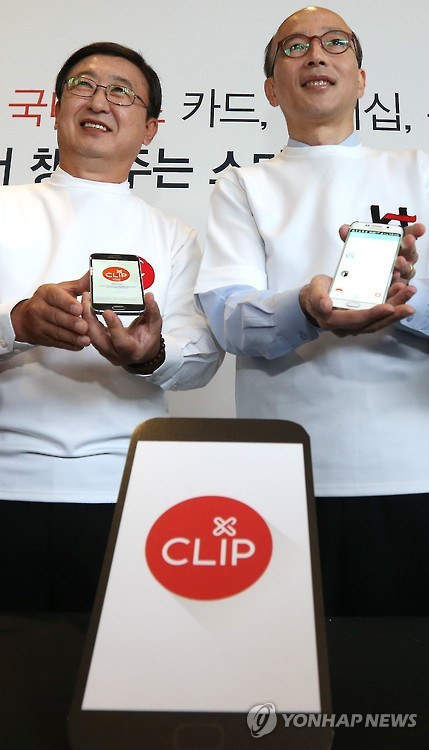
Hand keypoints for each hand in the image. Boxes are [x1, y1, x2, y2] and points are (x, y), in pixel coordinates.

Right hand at [11, 272, 90, 350]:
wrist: (26, 318)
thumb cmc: (49, 301)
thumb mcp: (62, 289)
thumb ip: (81, 284)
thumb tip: (97, 276)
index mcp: (46, 293)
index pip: (55, 297)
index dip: (67, 303)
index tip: (79, 308)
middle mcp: (40, 308)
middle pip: (56, 316)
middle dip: (71, 322)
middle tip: (84, 326)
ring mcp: (40, 325)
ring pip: (57, 332)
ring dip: (72, 337)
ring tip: (85, 339)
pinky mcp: (43, 338)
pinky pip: (57, 342)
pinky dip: (69, 345)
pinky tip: (79, 345)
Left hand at [81, 291, 163, 366]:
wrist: (142, 352)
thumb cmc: (148, 341)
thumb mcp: (154, 326)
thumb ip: (152, 311)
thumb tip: (149, 297)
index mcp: (132, 351)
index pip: (121, 342)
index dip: (114, 327)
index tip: (107, 311)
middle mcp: (116, 354)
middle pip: (98, 340)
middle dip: (90, 319)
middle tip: (88, 300)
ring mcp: (105, 351)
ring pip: (90, 336)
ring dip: (85, 317)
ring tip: (85, 299)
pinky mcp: (99, 346)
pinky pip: (89, 334)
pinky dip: (86, 320)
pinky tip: (85, 306)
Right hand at [299, 275, 415, 335]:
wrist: (315, 300)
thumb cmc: (315, 293)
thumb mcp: (313, 290)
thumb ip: (318, 297)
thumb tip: (326, 306)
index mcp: (334, 321)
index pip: (356, 320)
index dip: (373, 314)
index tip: (389, 307)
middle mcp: (348, 327)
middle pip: (373, 323)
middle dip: (393, 314)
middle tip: (409, 304)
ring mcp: (357, 325)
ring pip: (379, 321)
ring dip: (397, 310)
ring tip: (409, 294)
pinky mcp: (364, 319)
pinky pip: (380, 316)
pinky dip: (393, 305)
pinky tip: (402, 293)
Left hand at [339, 222, 423, 282]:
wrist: (362, 283)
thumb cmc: (368, 260)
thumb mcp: (359, 247)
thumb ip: (353, 238)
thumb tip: (344, 229)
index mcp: (395, 243)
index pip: (408, 234)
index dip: (414, 231)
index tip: (419, 228)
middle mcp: (402, 256)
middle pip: (409, 250)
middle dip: (410, 244)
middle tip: (408, 240)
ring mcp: (400, 271)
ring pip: (407, 268)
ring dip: (404, 264)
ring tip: (398, 261)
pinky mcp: (396, 285)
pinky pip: (400, 283)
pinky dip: (398, 281)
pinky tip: (394, 278)